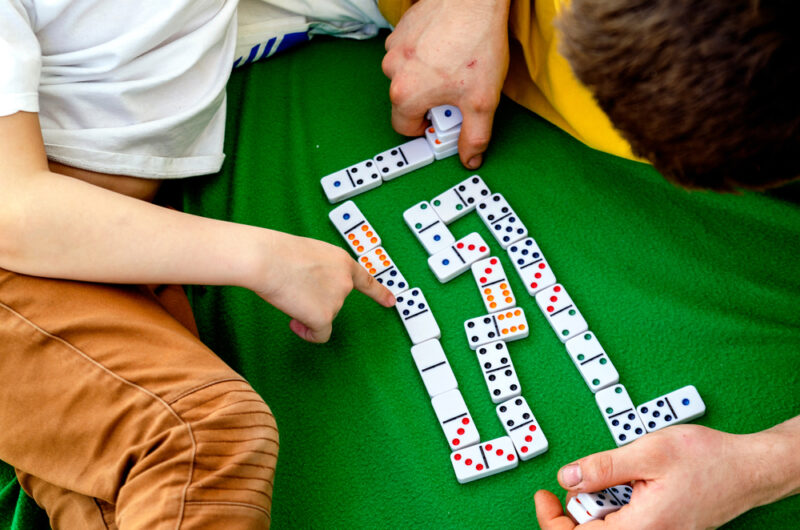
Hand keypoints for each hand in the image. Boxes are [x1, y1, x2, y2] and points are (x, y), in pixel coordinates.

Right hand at [253, 231, 394, 342]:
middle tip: (294, 292)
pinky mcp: (325, 316)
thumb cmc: (278, 254)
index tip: (391, 301)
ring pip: (323, 316)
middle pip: (335, 302)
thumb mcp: (310, 254)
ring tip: (288, 294)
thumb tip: (312, 292)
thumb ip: (321, 271)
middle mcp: (345, 281)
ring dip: (307, 312)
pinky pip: (320, 334)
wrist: (268, 260)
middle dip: (316, 303)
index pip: (366, 280)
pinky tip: (295, 323)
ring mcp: (337, 299)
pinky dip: (308, 333)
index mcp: (342, 261)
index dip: (379, 292)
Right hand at [381, 0, 509, 168]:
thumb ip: (475, 136)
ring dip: (427, 77)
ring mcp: (394, 48)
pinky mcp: (401, 29)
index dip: (427, 127)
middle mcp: (393, 72)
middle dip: (430, 101)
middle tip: (457, 90)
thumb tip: (469, 158)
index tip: (444, 119)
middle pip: (406, 101)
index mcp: (406, 95)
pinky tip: (447, 46)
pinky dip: (425, 55)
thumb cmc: (476, 45)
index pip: (405, 128)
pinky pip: (410, 53)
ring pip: (408, 75)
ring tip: (455, 64)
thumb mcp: (482, 102)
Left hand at [534, 425, 771, 528]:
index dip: (552, 519)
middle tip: (584, 475)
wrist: (749, 468)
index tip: (544, 494)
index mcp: (640, 528)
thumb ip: (602, 468)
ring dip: (599, 501)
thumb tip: (566, 478)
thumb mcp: (647, 451)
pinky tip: (630, 480)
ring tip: (616, 473)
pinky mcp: (661, 527)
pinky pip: (626, 520)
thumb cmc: (707, 459)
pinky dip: (617, 501)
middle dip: (578, 504)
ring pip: (608, 525)